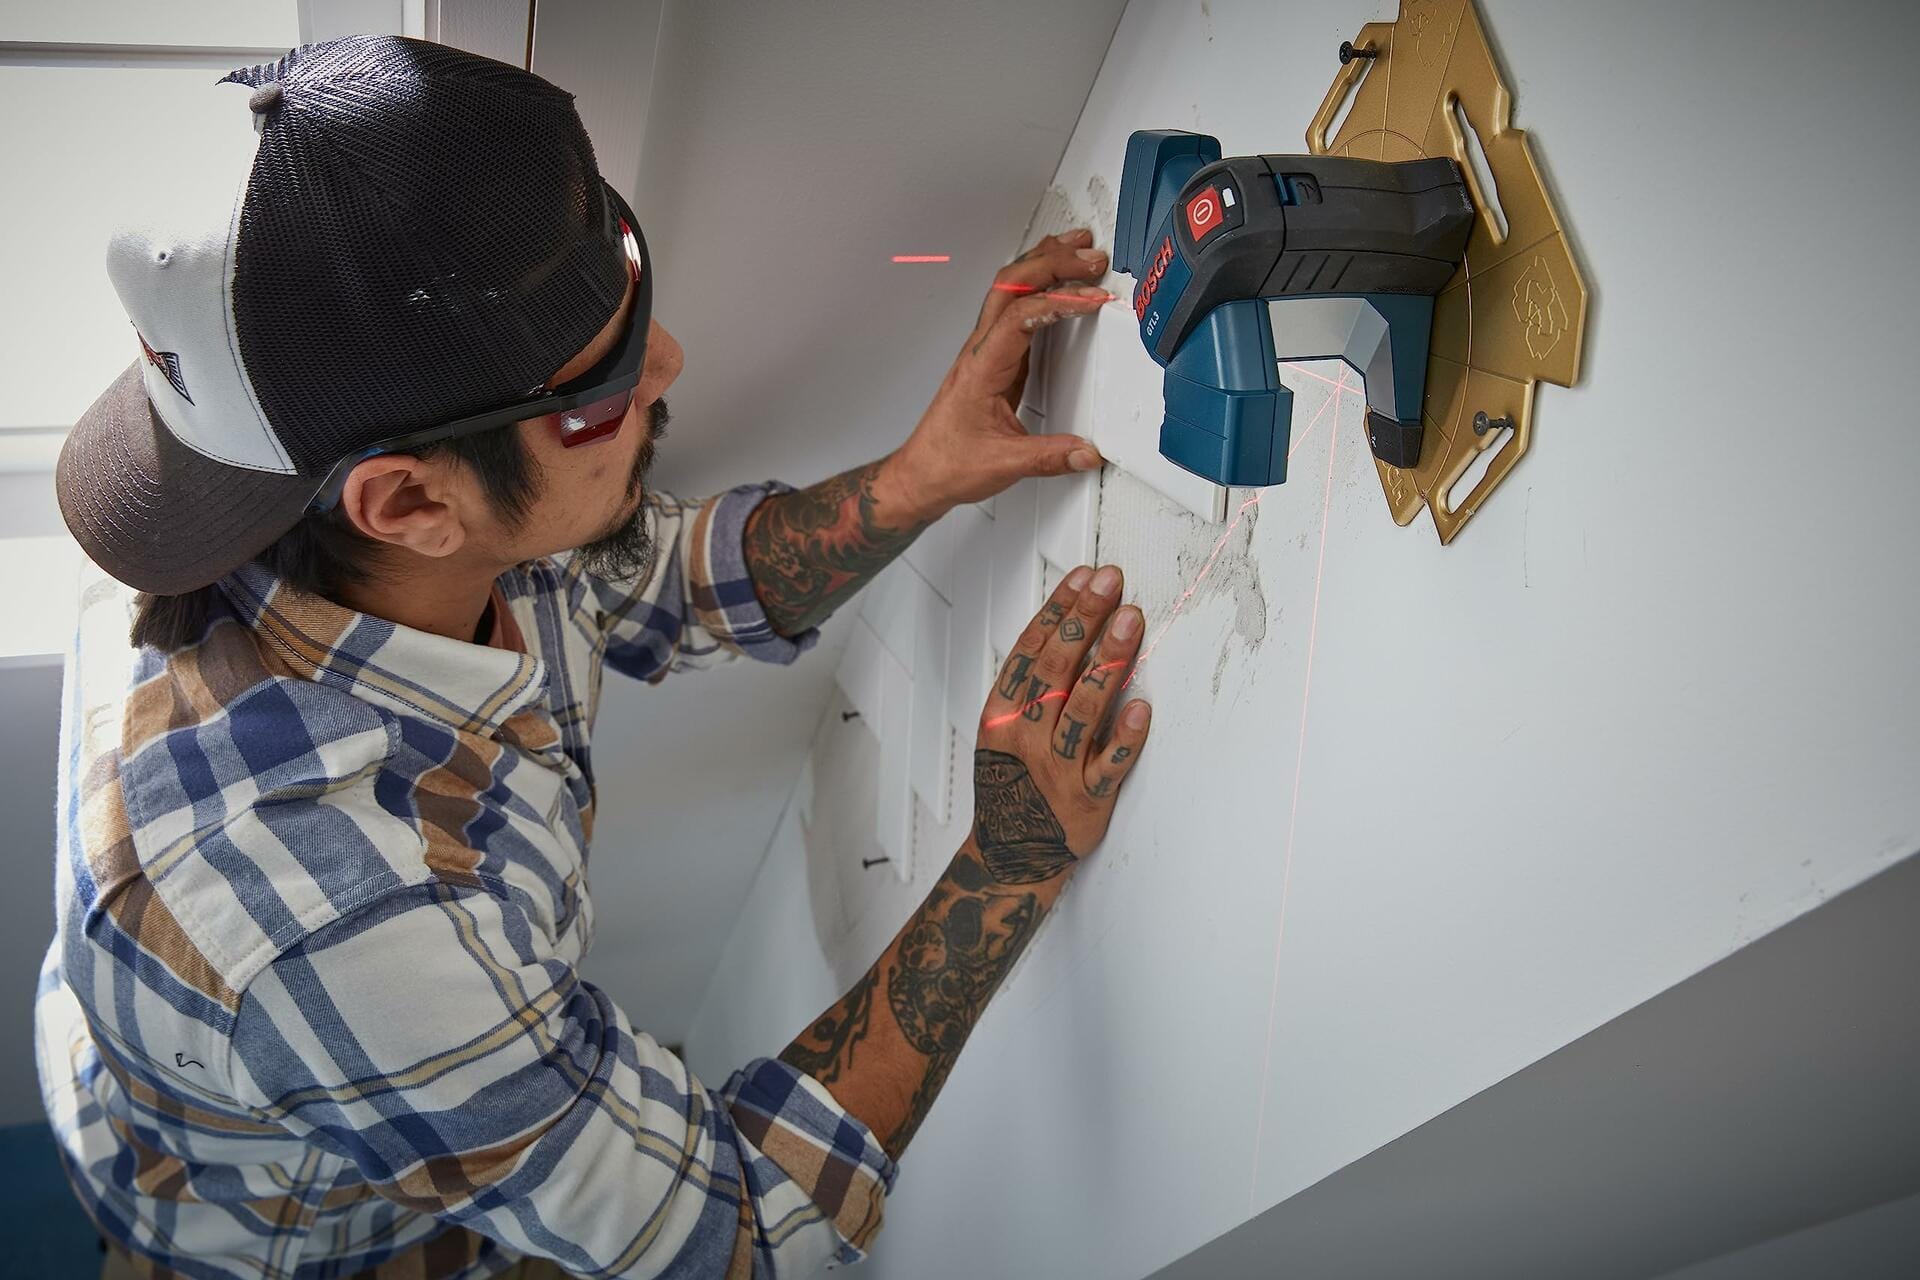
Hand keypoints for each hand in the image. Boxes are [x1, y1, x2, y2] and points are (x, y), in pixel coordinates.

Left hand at [889, 229, 1113, 515]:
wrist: (921, 473)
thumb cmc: (947, 463)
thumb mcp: (1004, 463)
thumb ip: (1050, 457)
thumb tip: (1087, 450)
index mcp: (982, 367)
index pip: (1020, 316)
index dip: (1058, 300)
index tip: (1093, 299)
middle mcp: (981, 351)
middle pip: (1012, 285)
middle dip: (1053, 262)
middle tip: (1090, 257)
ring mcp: (986, 351)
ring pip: (1010, 290)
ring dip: (1043, 266)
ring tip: (1077, 250)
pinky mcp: (994, 360)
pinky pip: (1016, 310)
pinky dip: (1040, 290)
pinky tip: (1059, 288)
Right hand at [971, 563, 1151, 886]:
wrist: (1009, 856)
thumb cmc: (1012, 787)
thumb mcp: (1003, 733)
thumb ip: (1031, 688)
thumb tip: (1070, 626)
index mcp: (1002, 716)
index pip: (1031, 651)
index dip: (1057, 610)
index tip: (1083, 577)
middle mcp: (1026, 738)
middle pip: (1056, 670)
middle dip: (1084, 620)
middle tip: (1111, 583)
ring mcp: (1057, 770)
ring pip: (1083, 708)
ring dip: (1107, 661)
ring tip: (1130, 621)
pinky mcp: (1087, 801)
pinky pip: (1108, 766)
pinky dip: (1125, 738)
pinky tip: (1141, 709)